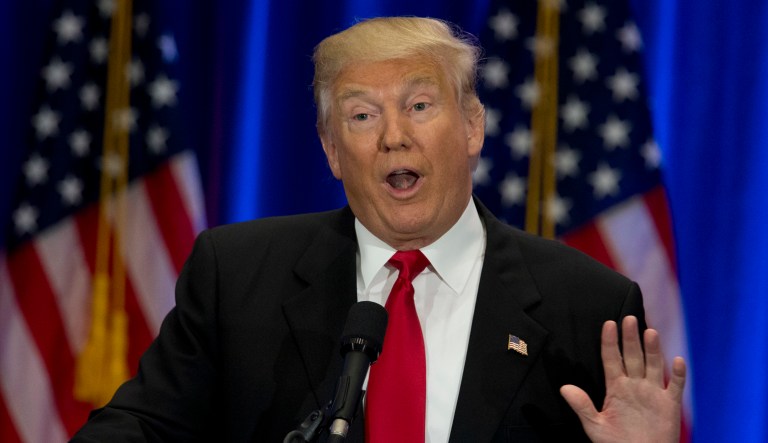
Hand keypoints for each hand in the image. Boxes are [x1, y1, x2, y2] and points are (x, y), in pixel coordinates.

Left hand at [560, 316, 685, 442]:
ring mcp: (653, 393)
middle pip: (633, 356)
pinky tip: (677, 360)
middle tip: (628, 318)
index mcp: (616, 388)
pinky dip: (678, 374)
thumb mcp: (595, 425)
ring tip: (650, 332)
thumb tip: (564, 388)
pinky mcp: (670, 405)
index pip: (611, 359)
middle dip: (630, 338)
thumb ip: (582, 406)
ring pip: (654, 366)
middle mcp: (635, 386)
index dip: (609, 342)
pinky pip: (676, 386)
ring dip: (653, 350)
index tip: (608, 324)